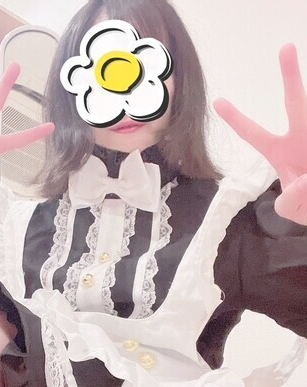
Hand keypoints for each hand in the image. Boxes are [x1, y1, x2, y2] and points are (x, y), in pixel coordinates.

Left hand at [214, 44, 306, 223]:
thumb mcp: (292, 210)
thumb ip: (290, 203)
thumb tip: (303, 182)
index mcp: (281, 153)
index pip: (254, 134)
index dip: (236, 119)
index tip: (217, 101)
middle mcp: (301, 139)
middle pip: (296, 103)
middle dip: (291, 77)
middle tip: (285, 47)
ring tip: (305, 184)